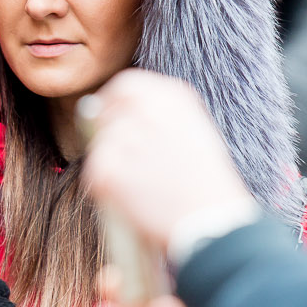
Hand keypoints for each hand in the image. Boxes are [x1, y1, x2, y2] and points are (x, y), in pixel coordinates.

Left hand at [83, 70, 253, 247]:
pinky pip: (94, 170)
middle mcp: (147, 109)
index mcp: (172, 97)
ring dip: (111, 161)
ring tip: (140, 184)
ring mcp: (125, 137)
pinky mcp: (108, 168)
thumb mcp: (194, 131)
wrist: (212, 222)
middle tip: (122, 158)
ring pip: (100, 142)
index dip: (114, 102)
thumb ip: (157, 116)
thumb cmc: (207, 184)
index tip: (111, 117)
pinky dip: (105, 185)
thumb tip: (111, 113)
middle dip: (108, 132)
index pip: (126, 84)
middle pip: (106, 111)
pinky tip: (131, 197)